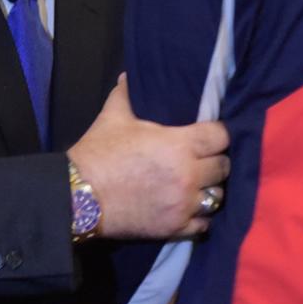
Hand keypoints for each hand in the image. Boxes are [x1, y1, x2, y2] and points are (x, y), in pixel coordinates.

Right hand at [66, 75, 228, 239]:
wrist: (79, 196)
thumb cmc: (99, 153)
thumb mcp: (113, 117)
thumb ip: (126, 93)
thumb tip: (128, 75)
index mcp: (180, 144)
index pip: (221, 136)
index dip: (217, 134)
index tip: (209, 135)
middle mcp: (189, 175)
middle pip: (223, 167)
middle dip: (215, 161)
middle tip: (202, 160)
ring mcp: (184, 204)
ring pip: (217, 196)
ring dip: (209, 189)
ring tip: (197, 185)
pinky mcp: (175, 228)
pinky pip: (204, 225)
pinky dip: (199, 217)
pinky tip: (189, 209)